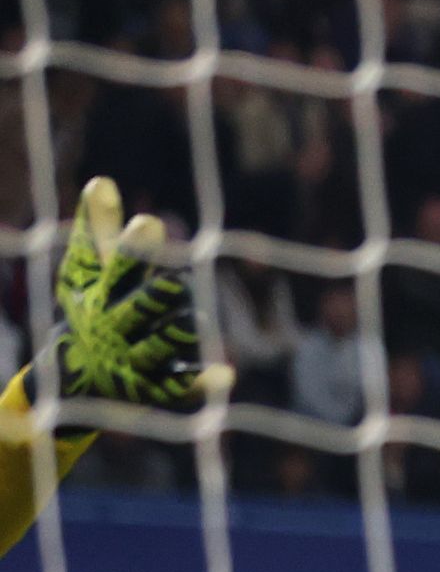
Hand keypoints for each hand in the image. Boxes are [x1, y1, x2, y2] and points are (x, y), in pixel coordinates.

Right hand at [53, 178, 219, 412]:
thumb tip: (102, 181)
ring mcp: (134, 360)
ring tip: (198, 320)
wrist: (81, 373)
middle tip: (179, 282)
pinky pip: (181, 387)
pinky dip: (202, 382)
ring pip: (161, 344)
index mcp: (100, 294)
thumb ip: (99, 230)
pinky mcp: (155, 389)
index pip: (116, 268)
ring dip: (181, 330)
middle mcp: (114, 327)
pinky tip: (226, 374)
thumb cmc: (91, 306)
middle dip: (159, 294)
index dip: (132, 249)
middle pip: (140, 308)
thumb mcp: (88, 271)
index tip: (149, 223)